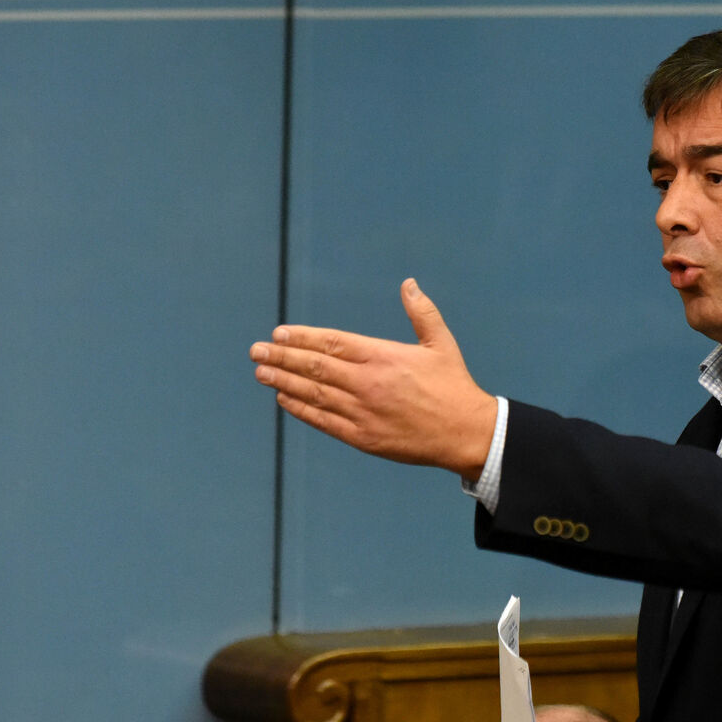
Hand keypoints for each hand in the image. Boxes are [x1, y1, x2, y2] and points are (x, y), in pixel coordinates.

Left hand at [249, 279, 496, 481]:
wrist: (465, 433)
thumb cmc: (454, 386)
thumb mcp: (442, 343)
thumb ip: (422, 312)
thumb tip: (408, 283)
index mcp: (384, 357)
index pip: (332, 343)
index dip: (302, 338)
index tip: (278, 333)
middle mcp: (368, 383)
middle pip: (315, 367)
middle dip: (282, 357)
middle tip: (256, 350)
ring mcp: (363, 412)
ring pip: (314, 394)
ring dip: (284, 381)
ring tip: (261, 371)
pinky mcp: (363, 437)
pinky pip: (324, 421)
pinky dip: (300, 409)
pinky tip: (283, 399)